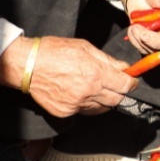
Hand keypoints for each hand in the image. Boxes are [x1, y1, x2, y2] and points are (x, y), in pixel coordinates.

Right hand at [0, 36, 135, 116]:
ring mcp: (76, 105)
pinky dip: (86, 104)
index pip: (125, 86)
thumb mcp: (85, 47)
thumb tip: (124, 68)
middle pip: (116, 100)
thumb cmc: (54, 51)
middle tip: (116, 85)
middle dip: (120, 92)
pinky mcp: (65, 112)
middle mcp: (88, 92)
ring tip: (95, 87)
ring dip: (103, 99)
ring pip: (101, 108)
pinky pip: (83, 111)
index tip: (132, 81)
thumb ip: (107, 60)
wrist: (27, 64)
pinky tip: (79, 93)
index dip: (132, 83)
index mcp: (96, 74)